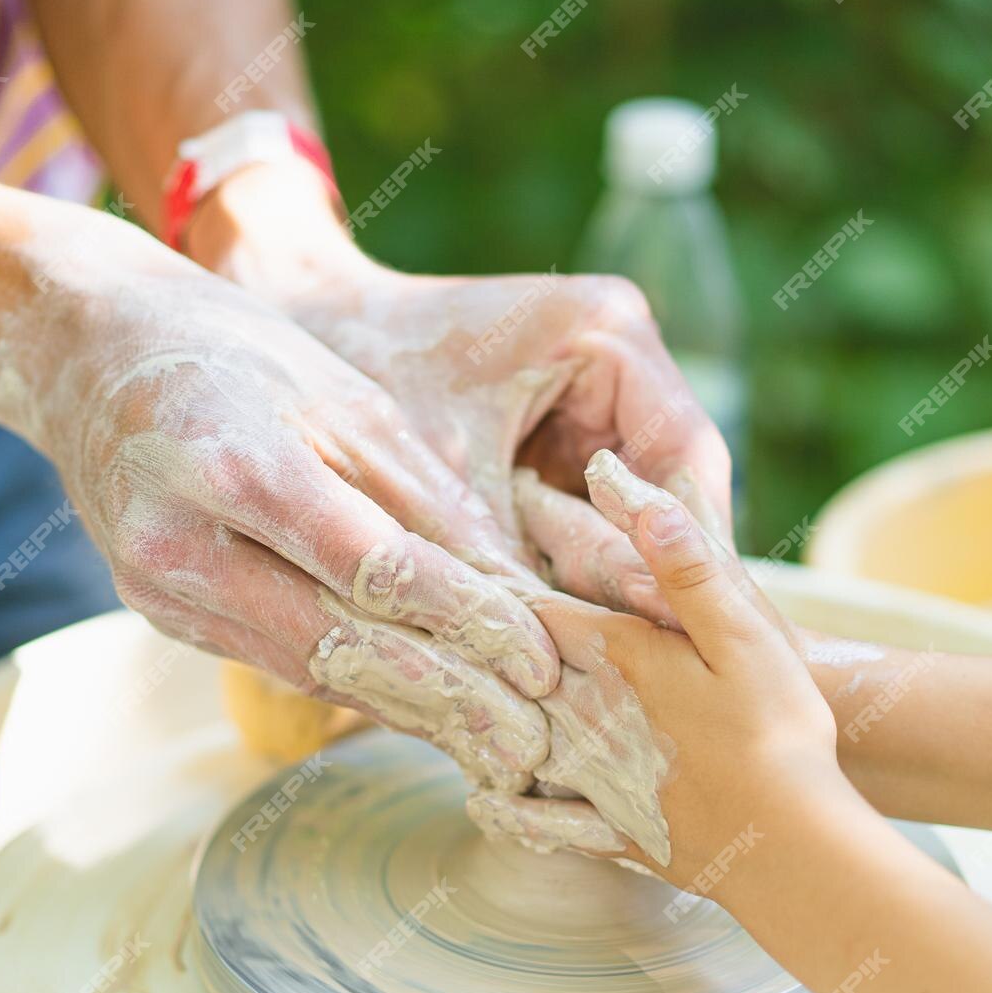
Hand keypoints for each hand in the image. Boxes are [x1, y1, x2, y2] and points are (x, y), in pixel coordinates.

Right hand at [0, 215, 557, 790]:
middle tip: (531, 749)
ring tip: (496, 750)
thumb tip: (515, 587)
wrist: (86, 352)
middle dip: (447, 700)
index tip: (541, 660)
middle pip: (337, 641)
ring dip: (410, 714)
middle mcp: (183, 544)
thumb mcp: (343, 396)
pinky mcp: (163, 616)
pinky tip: (426, 715)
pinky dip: (357, 687)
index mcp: (235, 466)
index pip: (369, 567)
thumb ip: (424, 495)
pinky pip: (277, 660)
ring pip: (308, 668)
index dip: (463, 621)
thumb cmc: (233, 353)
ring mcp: (161, 590)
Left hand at [186, 162, 732, 618]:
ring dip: (615, 583)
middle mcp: (624, 357)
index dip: (679, 558)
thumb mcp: (440, 474)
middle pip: (672, 493)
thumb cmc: (363, 373)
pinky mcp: (570, 430)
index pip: (683, 463)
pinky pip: (594, 513)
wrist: (308, 323)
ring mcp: (602, 394)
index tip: (667, 637)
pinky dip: (575, 567)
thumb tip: (550, 669)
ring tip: (608, 665)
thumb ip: (504, 558)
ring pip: (638, 513)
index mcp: (608, 333)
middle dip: (649, 580)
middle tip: (644, 669)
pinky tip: (561, 633)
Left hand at [473, 451, 845, 895]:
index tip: (460, 563)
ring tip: (444, 699)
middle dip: (480, 649)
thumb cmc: (779, 728)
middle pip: (517, 672)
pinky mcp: (623, 832)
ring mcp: (601, 780)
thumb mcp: (744, 630)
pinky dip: (514, 813)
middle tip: (429, 626)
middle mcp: (592, 716)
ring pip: (520, 741)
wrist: (792, 846)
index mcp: (619, 659)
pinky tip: (485, 804)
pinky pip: (551, 824)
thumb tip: (620, 483)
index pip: (538, 610)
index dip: (500, 583)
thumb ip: (682, 563)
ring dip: (482, 720)